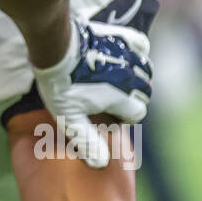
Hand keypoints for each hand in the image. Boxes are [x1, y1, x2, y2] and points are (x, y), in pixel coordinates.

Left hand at [33, 17, 152, 168]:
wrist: (55, 46)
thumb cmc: (60, 83)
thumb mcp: (68, 117)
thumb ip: (87, 140)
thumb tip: (101, 163)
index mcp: (120, 97)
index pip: (138, 112)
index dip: (127, 116)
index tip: (113, 115)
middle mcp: (130, 77)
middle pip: (145, 91)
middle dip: (134, 97)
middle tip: (114, 97)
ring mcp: (127, 55)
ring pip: (147, 69)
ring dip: (139, 76)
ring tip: (121, 79)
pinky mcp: (120, 37)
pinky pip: (142, 44)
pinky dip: (140, 52)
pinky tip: (128, 56)